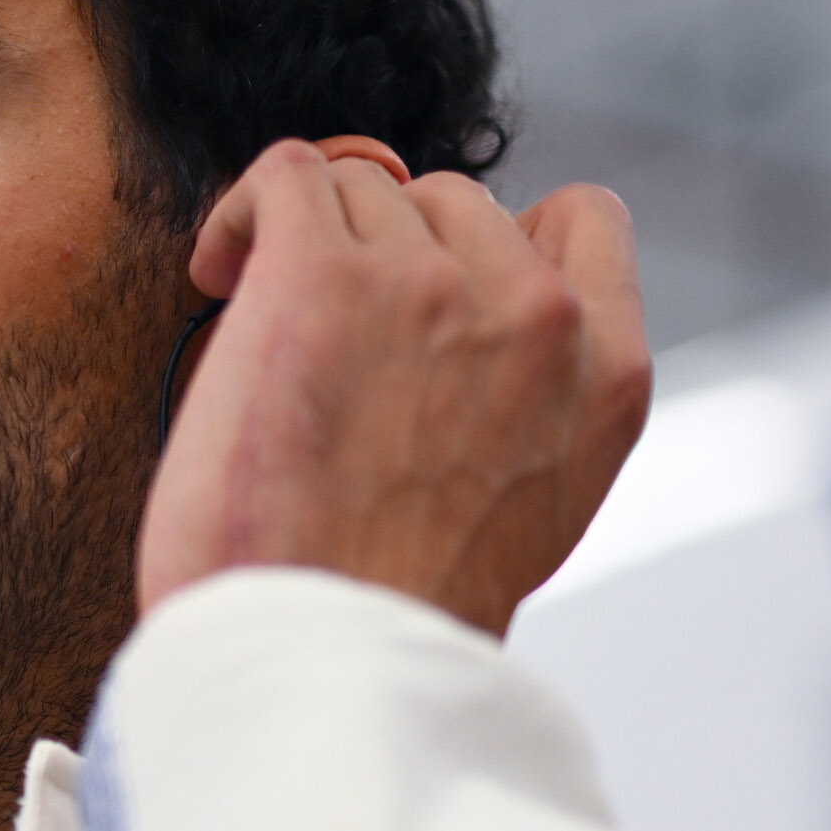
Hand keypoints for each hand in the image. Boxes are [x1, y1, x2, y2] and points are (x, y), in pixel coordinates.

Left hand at [138, 137, 650, 635]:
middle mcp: (536, 314)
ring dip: (314, 243)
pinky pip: (287, 174)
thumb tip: (450, 301)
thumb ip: (522, 391)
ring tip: (270, 330)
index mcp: (609, 374)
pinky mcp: (320, 273)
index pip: (584, 220)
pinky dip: (246, 211)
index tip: (432, 293)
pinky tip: (221, 275)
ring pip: (368, 189)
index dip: (497, 241)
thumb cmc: (395, 605)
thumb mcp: (529, 497)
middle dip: (392, 256)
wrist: (322, 656)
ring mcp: (431, 282)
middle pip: (457, 202)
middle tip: (331, 340)